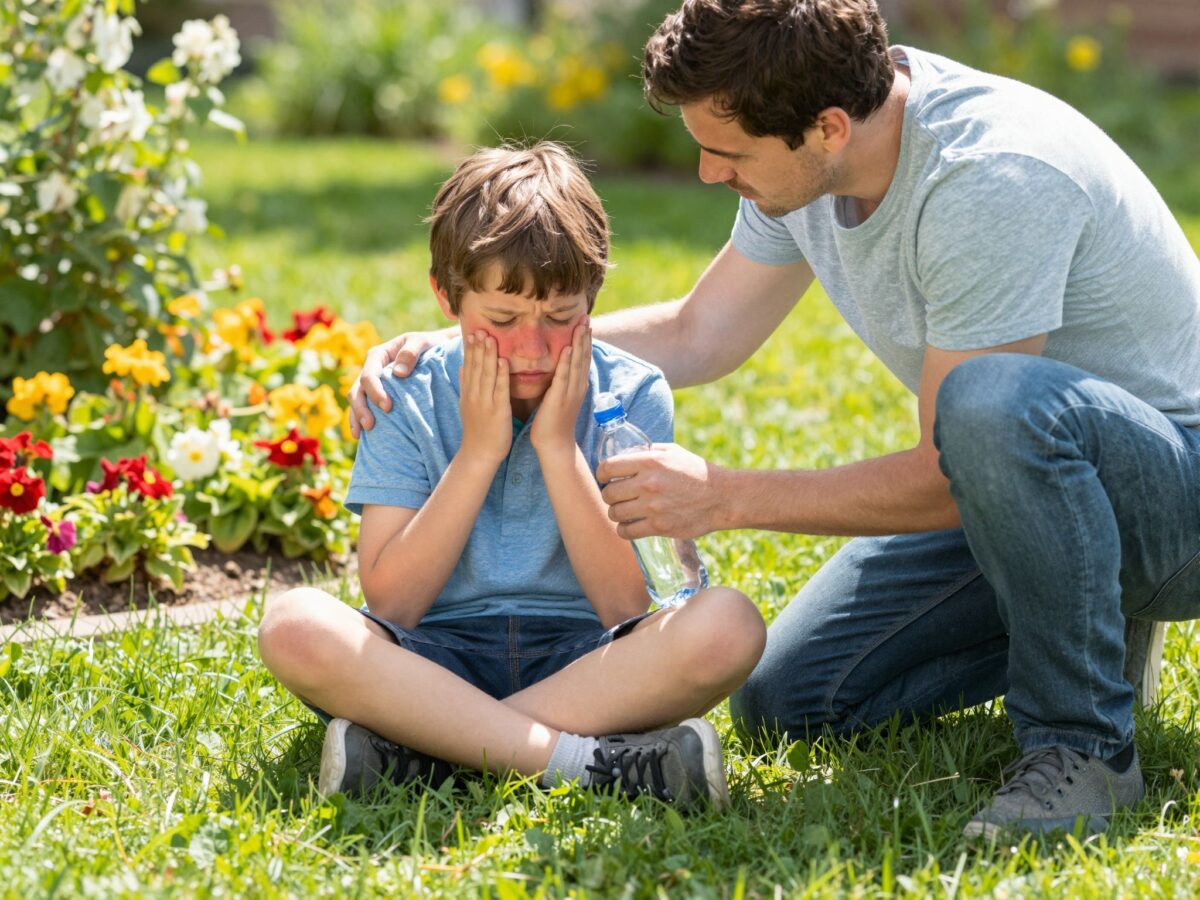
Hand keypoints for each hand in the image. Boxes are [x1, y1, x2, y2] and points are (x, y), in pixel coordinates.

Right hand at [347, 329, 449, 436]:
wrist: (437, 350)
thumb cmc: (429, 345)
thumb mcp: (422, 342)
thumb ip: (411, 352)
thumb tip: (399, 373)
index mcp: (378, 355)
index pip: (369, 375)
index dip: (375, 391)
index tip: (387, 407)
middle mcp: (371, 369)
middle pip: (357, 390)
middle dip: (361, 409)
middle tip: (371, 426)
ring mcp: (373, 384)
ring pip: (356, 401)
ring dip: (356, 417)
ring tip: (360, 435)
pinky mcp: (378, 395)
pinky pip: (364, 408)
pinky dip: (359, 421)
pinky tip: (361, 437)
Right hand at [458, 332, 511, 465]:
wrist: (479, 454)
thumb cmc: (477, 430)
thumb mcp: (467, 405)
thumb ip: (466, 385)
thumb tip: (462, 367)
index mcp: (468, 393)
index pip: (468, 366)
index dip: (470, 349)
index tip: (472, 331)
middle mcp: (474, 395)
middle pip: (475, 367)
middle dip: (478, 347)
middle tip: (480, 327)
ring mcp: (485, 403)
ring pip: (486, 375)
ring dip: (488, 355)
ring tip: (490, 338)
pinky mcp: (497, 411)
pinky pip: (499, 390)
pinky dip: (501, 375)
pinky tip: (503, 361)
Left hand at [530, 319, 590, 460]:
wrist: (554, 444)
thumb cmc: (553, 421)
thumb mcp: (560, 397)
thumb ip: (560, 381)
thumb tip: (558, 368)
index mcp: (577, 385)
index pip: (583, 358)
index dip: (585, 340)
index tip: (585, 322)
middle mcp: (577, 386)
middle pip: (583, 357)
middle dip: (585, 336)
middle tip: (587, 316)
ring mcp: (570, 392)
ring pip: (577, 363)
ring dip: (579, 343)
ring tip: (582, 326)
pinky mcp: (559, 398)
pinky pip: (563, 376)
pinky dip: (566, 361)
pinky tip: (568, 348)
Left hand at [597, 443, 724, 539]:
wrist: (722, 497)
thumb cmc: (696, 472)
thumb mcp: (672, 452)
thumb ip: (646, 453)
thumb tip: (623, 455)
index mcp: (649, 462)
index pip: (607, 468)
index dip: (601, 474)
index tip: (605, 478)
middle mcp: (647, 484)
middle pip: (608, 493)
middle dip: (609, 495)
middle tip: (617, 496)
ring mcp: (652, 507)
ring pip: (614, 513)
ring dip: (616, 512)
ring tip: (624, 510)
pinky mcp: (659, 527)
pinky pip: (627, 532)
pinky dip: (624, 529)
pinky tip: (630, 525)